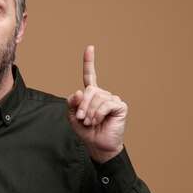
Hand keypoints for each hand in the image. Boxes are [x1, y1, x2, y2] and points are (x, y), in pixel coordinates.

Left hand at [67, 45, 126, 162]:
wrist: (98, 145)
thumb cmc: (86, 131)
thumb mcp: (73, 117)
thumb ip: (72, 104)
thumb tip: (79, 91)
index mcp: (91, 94)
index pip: (89, 75)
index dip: (89, 62)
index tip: (90, 48)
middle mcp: (102, 94)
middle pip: (89, 91)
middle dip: (82, 106)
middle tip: (82, 119)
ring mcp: (112, 99)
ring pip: (96, 99)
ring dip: (90, 113)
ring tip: (90, 122)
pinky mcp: (120, 106)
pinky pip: (105, 105)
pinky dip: (98, 114)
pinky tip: (98, 121)